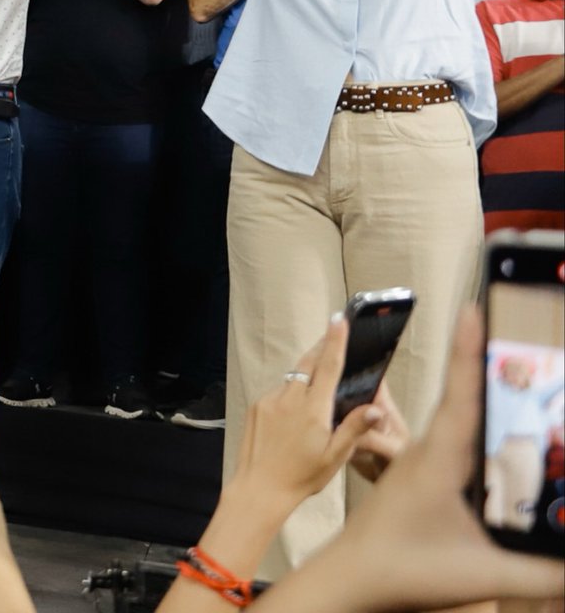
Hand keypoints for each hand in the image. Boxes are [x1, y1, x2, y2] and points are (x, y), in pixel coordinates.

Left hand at [231, 315, 383, 507]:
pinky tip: (292, 416)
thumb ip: (354, 429)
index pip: (328, 366)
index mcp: (313, 410)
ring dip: (305, 378)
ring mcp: (271, 400)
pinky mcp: (257, 406)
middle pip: (308, 363)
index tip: (339, 320)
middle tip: (331, 335)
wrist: (258, 490)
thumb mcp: (334, 458)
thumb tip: (376, 408)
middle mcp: (291, 399)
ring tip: (315, 392)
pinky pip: (278, 393)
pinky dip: (289, 395)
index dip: (335, 341)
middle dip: (321, 348)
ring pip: (292, 379)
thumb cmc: (301, 477)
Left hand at [317, 308, 563, 611]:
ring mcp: (420, 458)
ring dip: (477, 394)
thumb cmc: (402, 568)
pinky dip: (470, 428)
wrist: (350, 578)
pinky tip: (491, 436)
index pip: (461, 392)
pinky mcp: (418, 473)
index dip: (469, 350)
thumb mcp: (482, 573)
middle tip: (503, 326)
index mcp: (440, 457)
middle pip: (464, 397)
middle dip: (485, 362)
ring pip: (455, 419)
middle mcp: (428, 448)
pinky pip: (447, 439)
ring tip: (502, 365)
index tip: (471, 310)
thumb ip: (539, 571)